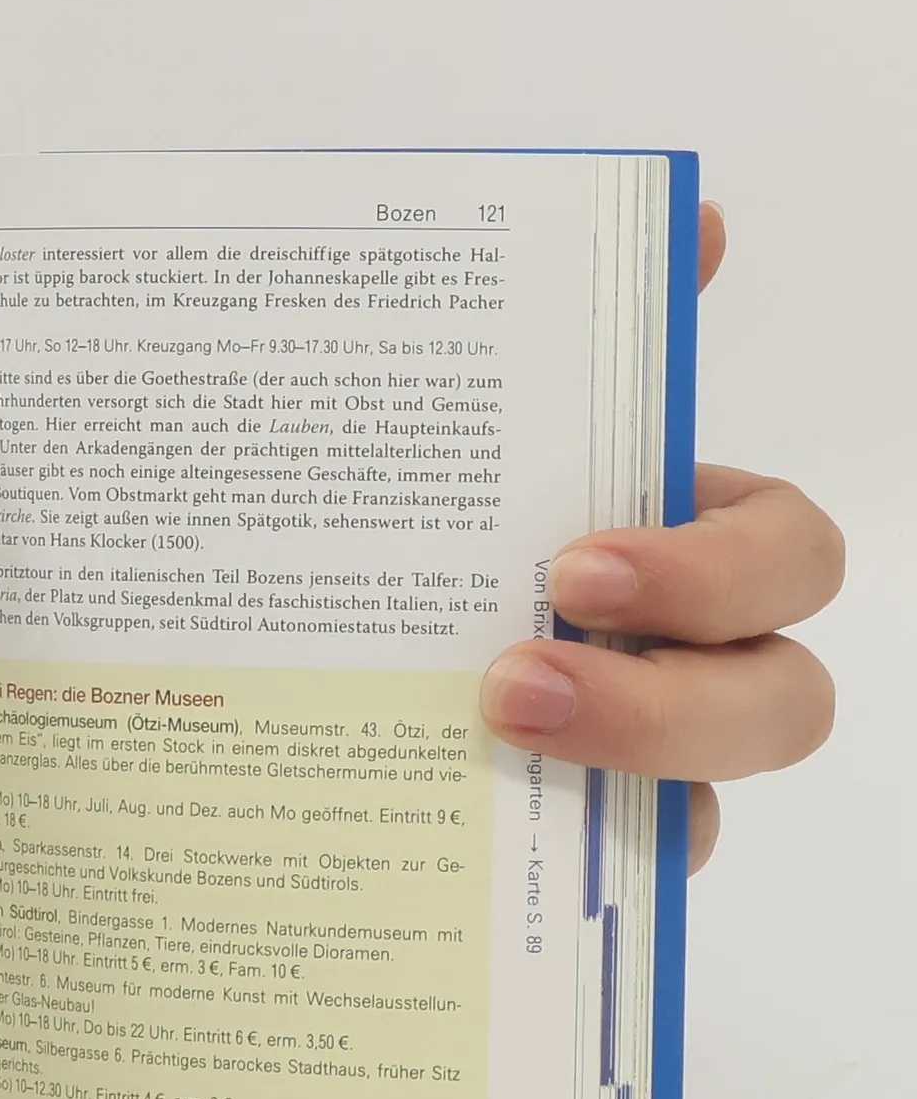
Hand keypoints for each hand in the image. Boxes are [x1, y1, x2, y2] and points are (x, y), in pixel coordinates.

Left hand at [478, 204, 841, 869]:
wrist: (321, 644)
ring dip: (623, 763)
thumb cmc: (433, 531)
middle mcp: (689, 667)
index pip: (777, 553)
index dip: (710, 563)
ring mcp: (645, 773)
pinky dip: (568, 874)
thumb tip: (692, 215)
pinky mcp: (591, 856)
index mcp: (684, 557)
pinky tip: (481, 852)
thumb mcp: (476, 443)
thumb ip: (586, 349)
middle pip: (776, 690)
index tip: (577, 561)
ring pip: (712, 797)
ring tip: (493, 731)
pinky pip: (622, 883)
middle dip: (667, 680)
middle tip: (521, 659)